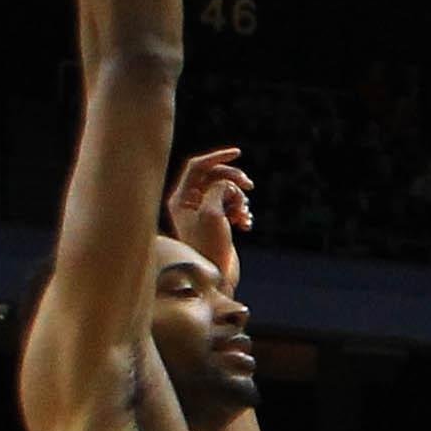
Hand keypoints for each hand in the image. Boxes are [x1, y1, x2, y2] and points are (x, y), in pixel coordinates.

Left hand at [166, 146, 251, 274]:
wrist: (215, 277)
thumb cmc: (209, 246)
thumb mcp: (213, 212)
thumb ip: (219, 189)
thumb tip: (228, 184)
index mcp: (180, 198)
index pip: (198, 166)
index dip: (218, 157)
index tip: (239, 153)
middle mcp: (188, 203)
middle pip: (214, 177)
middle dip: (233, 181)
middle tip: (250, 188)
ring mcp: (202, 213)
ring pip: (225, 191)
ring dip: (239, 199)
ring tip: (243, 215)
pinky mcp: (215, 223)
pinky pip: (231, 206)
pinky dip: (241, 211)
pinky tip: (246, 224)